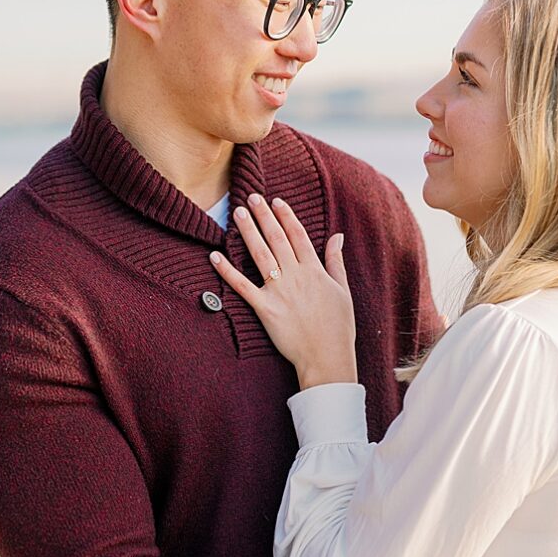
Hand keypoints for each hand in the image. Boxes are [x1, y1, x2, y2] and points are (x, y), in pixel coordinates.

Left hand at [207, 195, 356, 387]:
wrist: (328, 359)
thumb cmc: (338, 327)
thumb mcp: (342, 291)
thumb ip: (336, 261)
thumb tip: (337, 236)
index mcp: (315, 271)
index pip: (298, 236)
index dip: (286, 216)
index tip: (276, 200)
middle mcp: (296, 277)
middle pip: (277, 239)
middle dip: (264, 216)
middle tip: (251, 197)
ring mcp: (279, 292)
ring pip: (261, 255)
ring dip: (248, 232)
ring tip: (238, 213)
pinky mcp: (265, 309)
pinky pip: (242, 287)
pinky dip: (227, 271)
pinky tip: (215, 255)